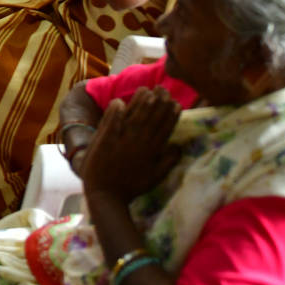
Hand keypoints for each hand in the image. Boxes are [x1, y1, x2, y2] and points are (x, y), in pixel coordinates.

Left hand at [81, 88, 183, 203]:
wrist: (106, 195)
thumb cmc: (131, 186)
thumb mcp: (155, 177)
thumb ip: (168, 161)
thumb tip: (180, 147)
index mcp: (151, 151)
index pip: (164, 129)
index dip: (171, 115)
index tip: (176, 103)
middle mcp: (138, 144)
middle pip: (151, 119)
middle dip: (158, 103)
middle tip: (163, 89)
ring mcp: (121, 141)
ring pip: (134, 118)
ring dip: (140, 103)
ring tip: (147, 90)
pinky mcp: (104, 141)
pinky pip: (111, 123)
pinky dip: (115, 113)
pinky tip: (119, 101)